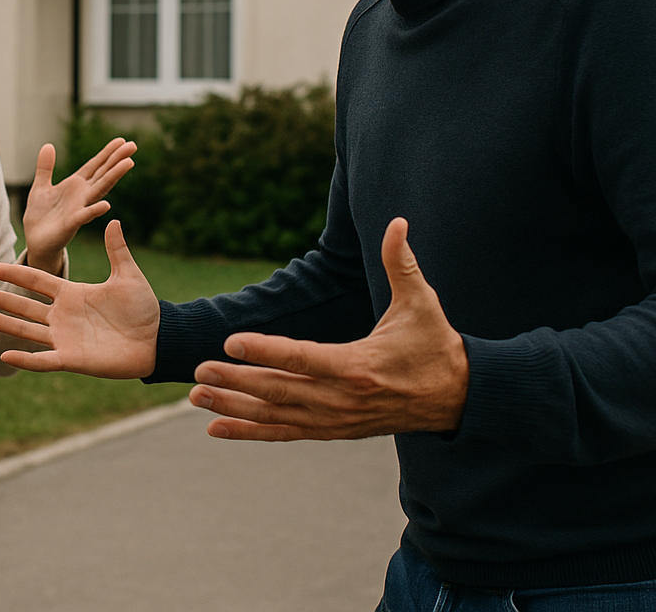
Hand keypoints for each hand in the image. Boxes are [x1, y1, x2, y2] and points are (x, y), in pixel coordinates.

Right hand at [0, 220, 158, 377]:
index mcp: (73, 294)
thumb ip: (117, 250)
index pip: (38, 282)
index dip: (16, 274)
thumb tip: (113, 219)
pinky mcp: (71, 359)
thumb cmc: (144, 309)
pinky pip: (43, 359)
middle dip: (0, 298)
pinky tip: (5, 354)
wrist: (157, 340)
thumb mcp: (128, 275)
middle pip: (24, 305)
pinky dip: (25, 358)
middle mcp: (63, 315)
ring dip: (4, 323)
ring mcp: (65, 338)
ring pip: (27, 330)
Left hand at [21, 139, 136, 272]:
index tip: (122, 140)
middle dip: (117, 160)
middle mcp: (82, 195)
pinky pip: (84, 216)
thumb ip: (46, 167)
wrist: (35, 241)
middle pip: (102, 174)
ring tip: (128, 163)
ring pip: (99, 190)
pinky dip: (94, 210)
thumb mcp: (41, 186)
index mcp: (75, 185)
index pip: (94, 166)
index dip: (107, 153)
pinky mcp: (71, 224)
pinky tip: (106, 205)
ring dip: (113, 176)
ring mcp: (79, 209)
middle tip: (133, 145)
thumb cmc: (41, 215)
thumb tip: (49, 145)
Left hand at [189, 217, 468, 440]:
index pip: (303, 357)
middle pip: (280, 390)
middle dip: (236, 381)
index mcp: (359, 366)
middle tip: (198, 370)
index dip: (265, 349)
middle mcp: (343, 399)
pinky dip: (251, 431)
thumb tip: (398, 222)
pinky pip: (285, 433)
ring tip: (196, 398)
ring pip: (276, 415)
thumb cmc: (435, 345)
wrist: (458, 399)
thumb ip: (402, 264)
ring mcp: (336, 420)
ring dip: (234, 408)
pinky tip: (216, 429)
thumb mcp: (422, 303)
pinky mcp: (333, 430)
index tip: (230, 341)